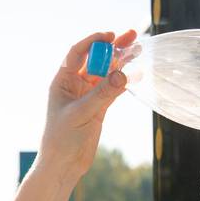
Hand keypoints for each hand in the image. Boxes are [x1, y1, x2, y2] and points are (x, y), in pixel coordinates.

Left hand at [37, 29, 134, 180]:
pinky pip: (113, 89)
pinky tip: (138, 73)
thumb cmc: (61, 138)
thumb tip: (122, 74)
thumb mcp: (81, 114)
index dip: (93, 42)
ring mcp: (88, 95)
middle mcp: (74, 85)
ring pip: (107, 73)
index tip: (110, 36)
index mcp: (62, 81)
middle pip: (96, 60)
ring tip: (138, 49)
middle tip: (131, 36)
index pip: (77, 53)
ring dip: (122, 62)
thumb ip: (101, 94)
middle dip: (112, 48)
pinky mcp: (99, 107)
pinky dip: (125, 82)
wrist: (64, 164)